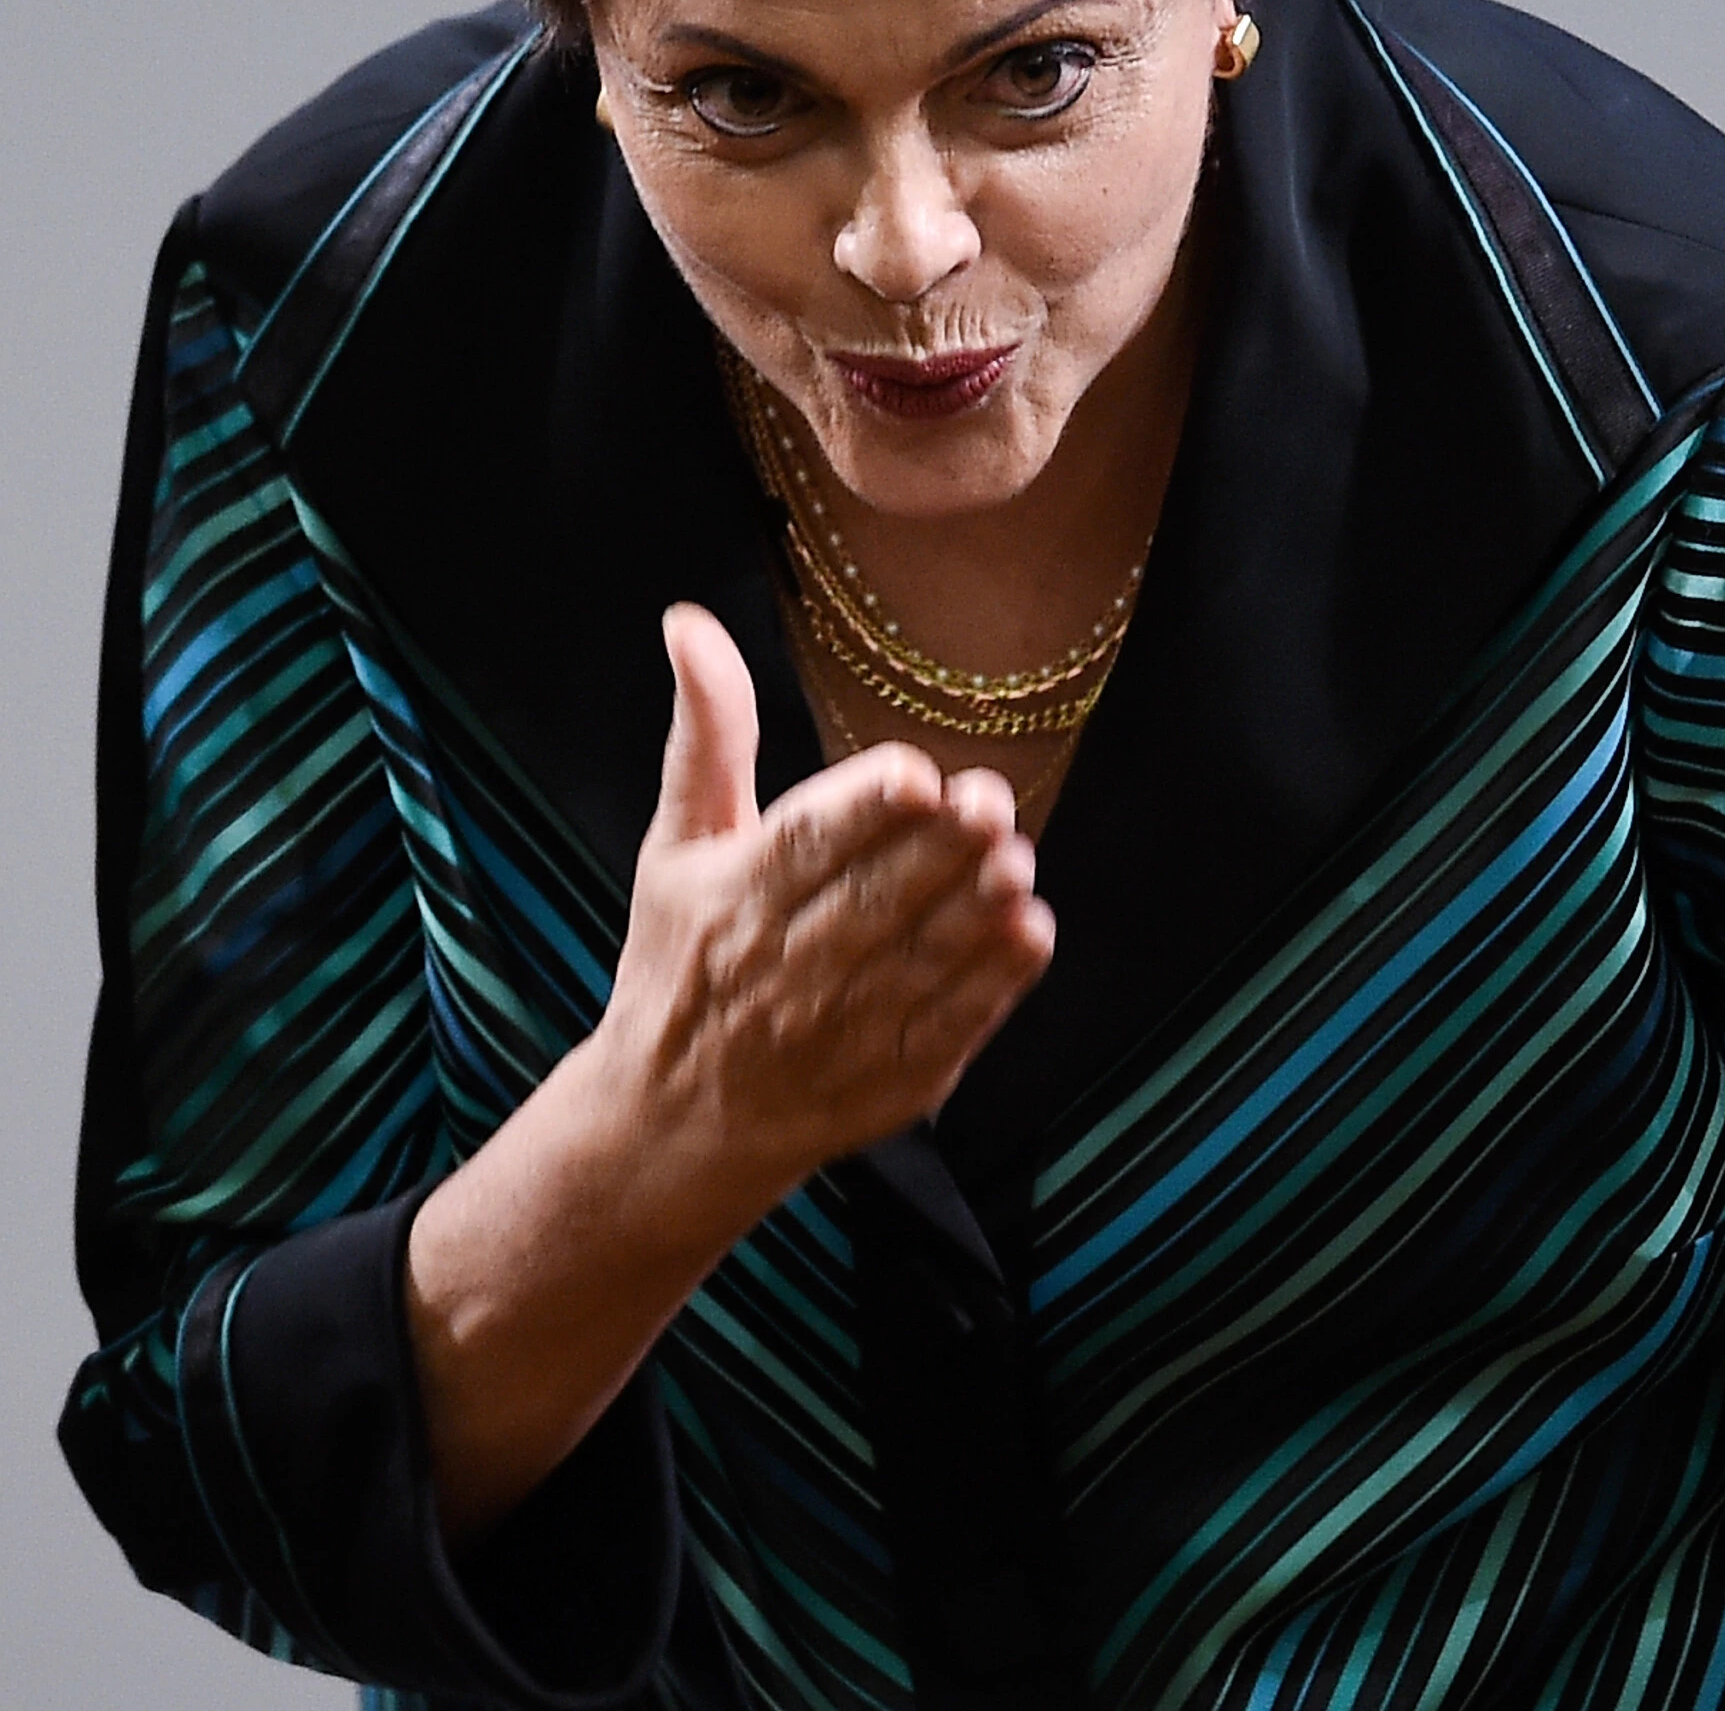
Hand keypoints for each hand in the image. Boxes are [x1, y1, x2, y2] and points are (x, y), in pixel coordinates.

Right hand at [405, 602, 1052, 1544]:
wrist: (675, 1124)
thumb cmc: (679, 962)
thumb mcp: (677, 841)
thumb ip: (705, 731)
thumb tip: (690, 621)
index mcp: (735, 898)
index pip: (804, 846)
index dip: (863, 810)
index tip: (916, 774)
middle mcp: (788, 966)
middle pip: (873, 902)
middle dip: (938, 853)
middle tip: (990, 802)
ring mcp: (843, 1030)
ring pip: (920, 963)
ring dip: (975, 912)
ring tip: (1014, 861)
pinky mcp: (890, 1079)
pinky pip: (950, 1028)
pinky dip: (991, 986)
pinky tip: (1028, 934)